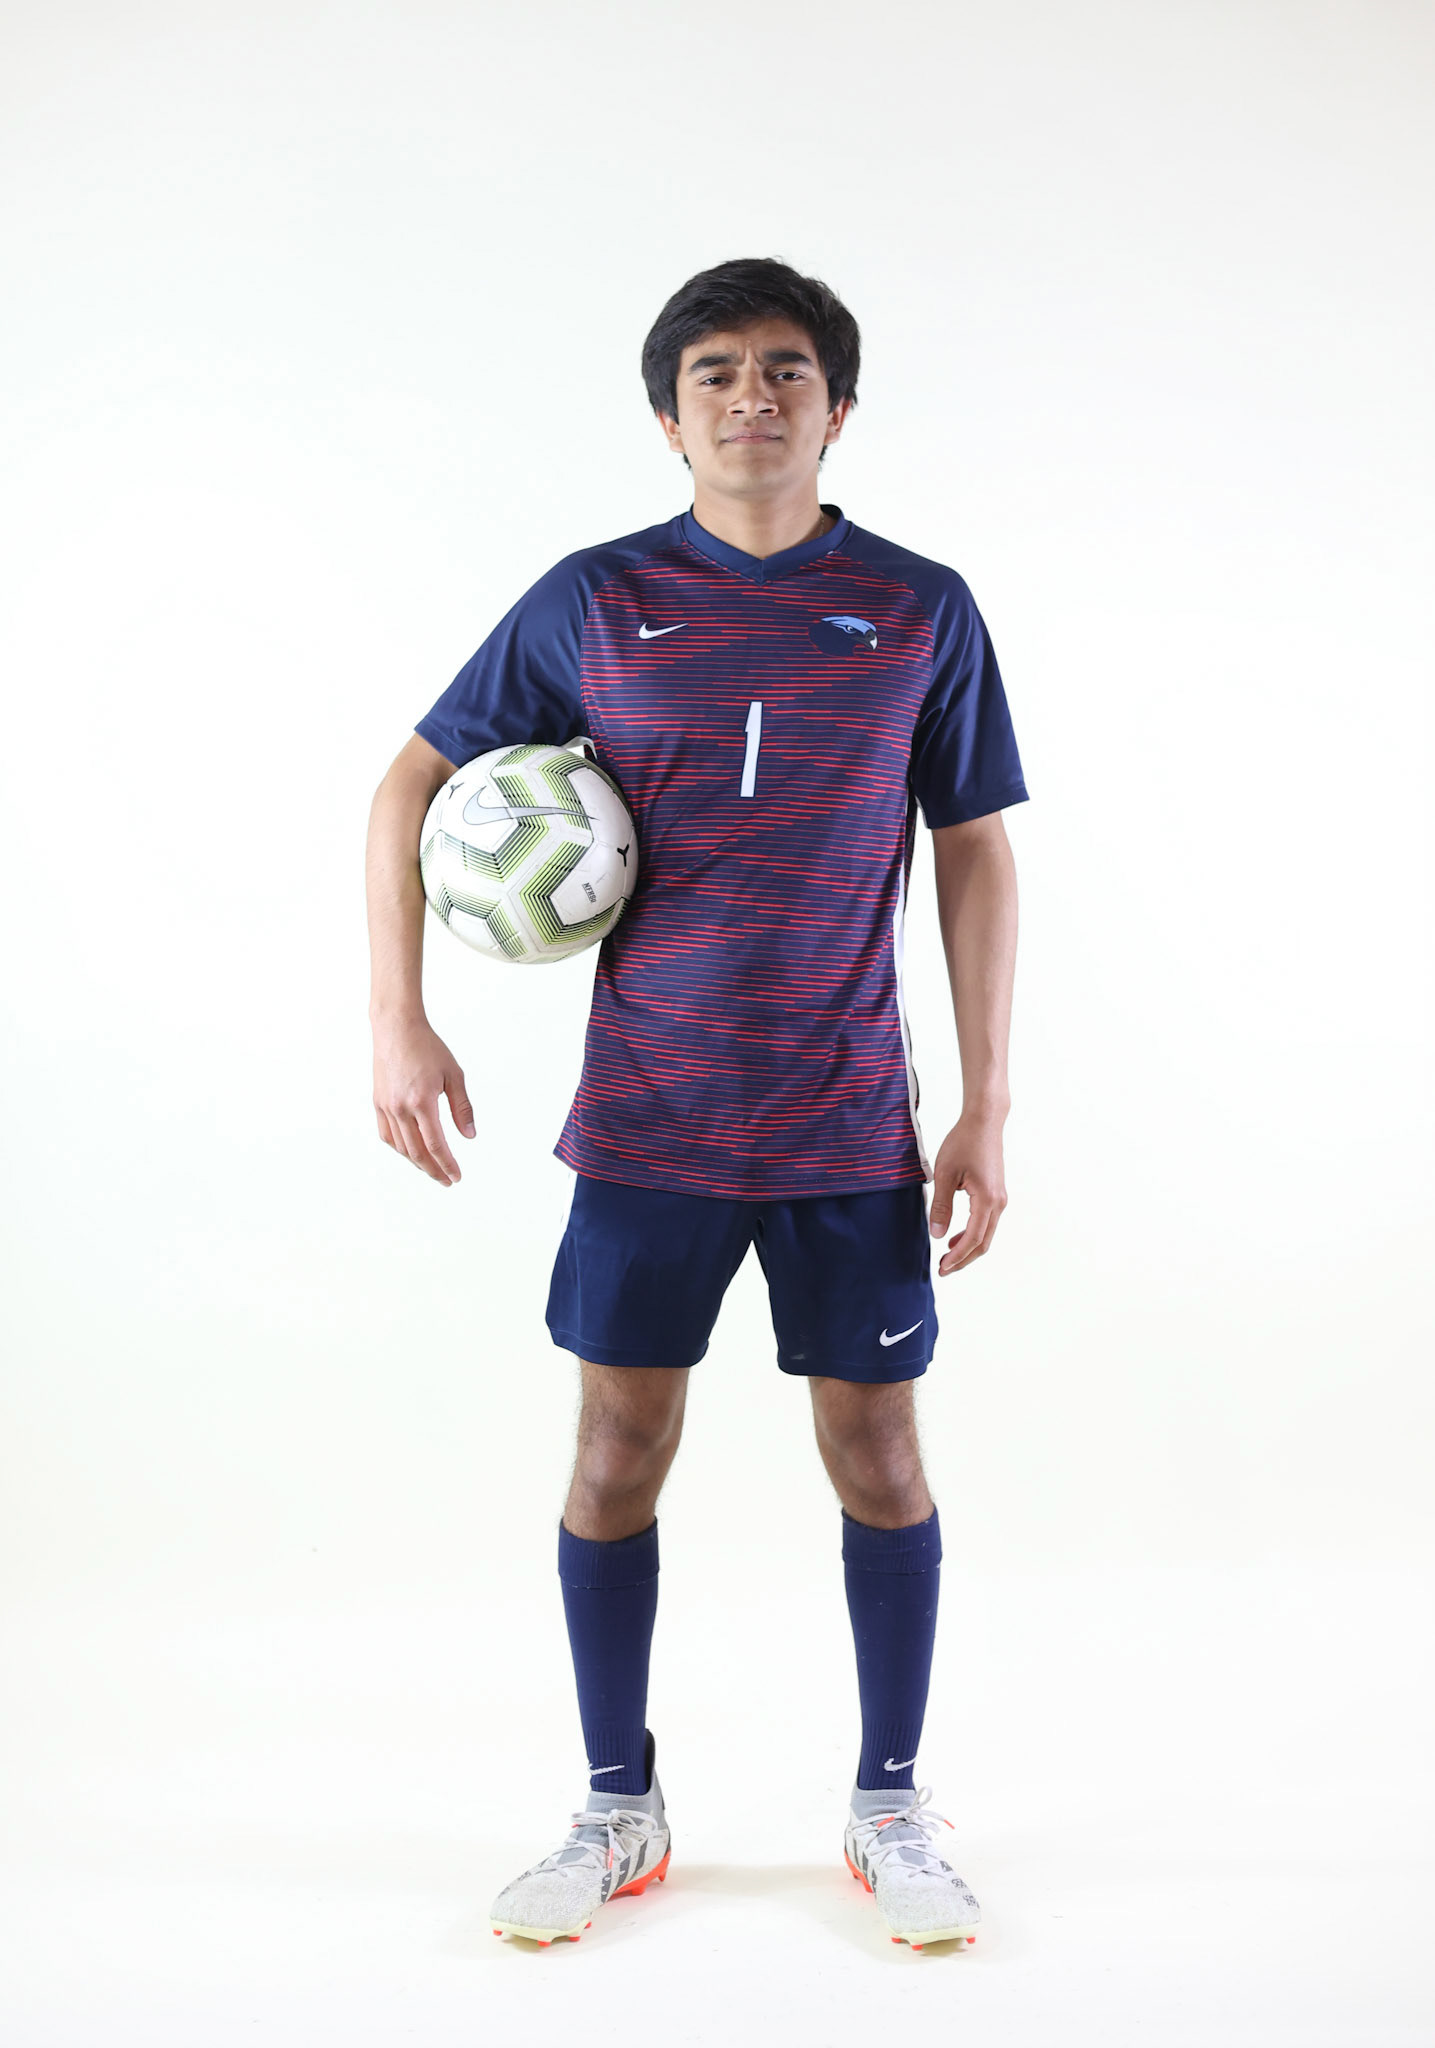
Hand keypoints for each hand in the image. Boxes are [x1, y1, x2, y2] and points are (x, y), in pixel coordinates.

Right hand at [372, 1017, 473, 1185]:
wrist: (396, 1029)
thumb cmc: (428, 1048)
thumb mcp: (454, 1074)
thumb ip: (462, 1107)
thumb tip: (469, 1136)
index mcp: (422, 1101)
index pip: (436, 1145)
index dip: (447, 1164)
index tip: (457, 1176)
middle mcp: (401, 1108)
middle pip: (418, 1152)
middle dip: (434, 1170)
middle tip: (447, 1180)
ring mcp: (386, 1106)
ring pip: (401, 1147)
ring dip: (417, 1162)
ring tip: (432, 1169)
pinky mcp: (378, 1103)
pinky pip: (387, 1135)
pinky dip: (400, 1148)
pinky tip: (411, 1152)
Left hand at [928, 1111, 1007, 1274]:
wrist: (984, 1122)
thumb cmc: (963, 1143)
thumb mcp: (945, 1174)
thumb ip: (941, 1206)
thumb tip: (937, 1235)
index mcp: (986, 1200)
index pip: (972, 1239)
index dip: (957, 1257)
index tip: (942, 1267)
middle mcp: (998, 1202)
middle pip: (983, 1243)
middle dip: (963, 1259)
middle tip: (943, 1269)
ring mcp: (999, 1198)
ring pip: (986, 1234)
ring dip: (968, 1248)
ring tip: (947, 1256)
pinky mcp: (996, 1193)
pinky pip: (986, 1222)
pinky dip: (972, 1234)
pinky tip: (956, 1236)